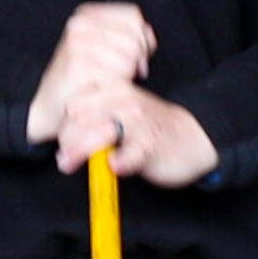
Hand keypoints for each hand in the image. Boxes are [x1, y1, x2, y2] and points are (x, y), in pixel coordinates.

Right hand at [27, 4, 158, 148]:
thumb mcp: (104, 48)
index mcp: (87, 15)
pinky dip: (117, 86)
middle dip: (138, 60)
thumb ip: (128, 36)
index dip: (143, 37)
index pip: (132, 15)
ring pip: (129, 57)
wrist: (51, 102)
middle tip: (129, 73)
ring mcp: (78, 43)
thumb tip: (149, 35)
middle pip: (134, 37)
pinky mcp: (79, 64)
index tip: (140, 55)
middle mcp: (80, 24)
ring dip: (127, 75)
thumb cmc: (80, 78)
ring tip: (112, 80)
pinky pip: (117, 74)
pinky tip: (105, 88)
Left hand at [53, 81, 215, 183]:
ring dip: (82, 150)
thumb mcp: (121, 113)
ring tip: (74, 165)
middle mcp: (124, 102)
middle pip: (81, 117)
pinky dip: (119, 162)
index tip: (66, 144)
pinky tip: (114, 167)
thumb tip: (65, 147)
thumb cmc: (151, 129)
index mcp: (114, 91)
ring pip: (100, 132)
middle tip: (67, 160)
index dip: (65, 125)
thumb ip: (95, 121)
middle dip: (69, 140)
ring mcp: (137, 122)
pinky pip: (129, 154)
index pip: (76, 103)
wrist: (192, 137)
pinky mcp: (150, 145)